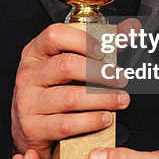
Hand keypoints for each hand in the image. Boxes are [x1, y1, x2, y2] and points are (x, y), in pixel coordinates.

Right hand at [11, 22, 131, 158]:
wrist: (29, 130)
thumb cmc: (50, 91)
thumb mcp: (64, 65)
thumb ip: (96, 48)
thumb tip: (130, 29)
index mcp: (35, 53)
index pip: (55, 35)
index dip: (82, 40)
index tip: (103, 51)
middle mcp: (29, 75)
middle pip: (66, 65)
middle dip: (100, 72)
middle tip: (120, 79)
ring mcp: (29, 101)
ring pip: (70, 97)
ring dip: (102, 98)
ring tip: (120, 100)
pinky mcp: (33, 127)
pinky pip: (67, 124)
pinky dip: (91, 121)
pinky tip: (105, 118)